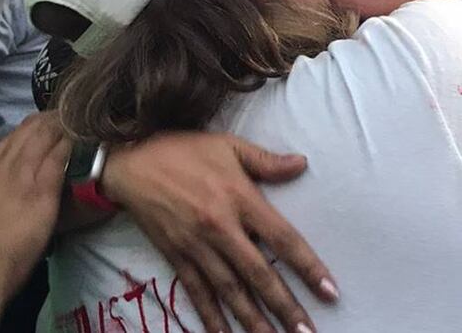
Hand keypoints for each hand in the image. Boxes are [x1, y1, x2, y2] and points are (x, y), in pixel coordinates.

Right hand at [103, 132, 338, 332]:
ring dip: (254, 320)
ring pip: (231, 291)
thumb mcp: (228, 146)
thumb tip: (303, 164)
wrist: (130, 162)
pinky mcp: (176, 256)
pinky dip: (211, 317)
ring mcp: (197, 246)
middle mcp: (221, 228)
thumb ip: (266, 161)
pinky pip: (197, 292)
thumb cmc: (183, 150)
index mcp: (239, 198)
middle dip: (285, 307)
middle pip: (259, 274)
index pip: (282, 239)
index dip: (308, 267)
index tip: (330, 292)